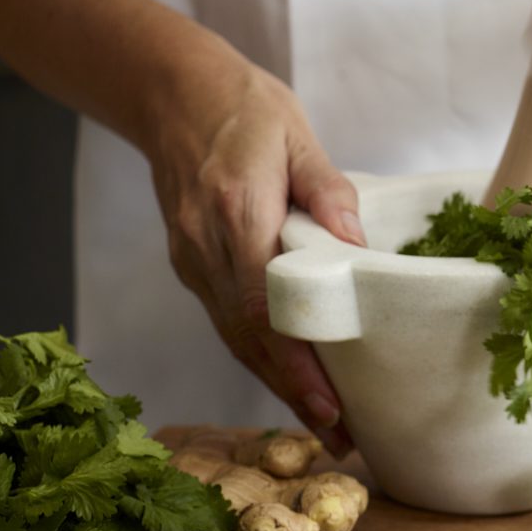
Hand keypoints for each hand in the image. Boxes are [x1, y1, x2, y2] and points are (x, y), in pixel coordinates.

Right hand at [143, 50, 362, 454]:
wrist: (174, 94)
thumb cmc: (244, 108)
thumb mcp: (296, 133)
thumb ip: (327, 190)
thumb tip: (358, 245)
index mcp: (236, 210)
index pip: (264, 304)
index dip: (296, 360)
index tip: (330, 401)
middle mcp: (207, 246)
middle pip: (249, 338)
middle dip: (295, 391)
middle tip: (342, 435)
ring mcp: (193, 260)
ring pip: (235, 338)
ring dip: (278, 385)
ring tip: (325, 424)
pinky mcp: (192, 265)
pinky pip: (227, 322)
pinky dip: (259, 356)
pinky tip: (290, 379)